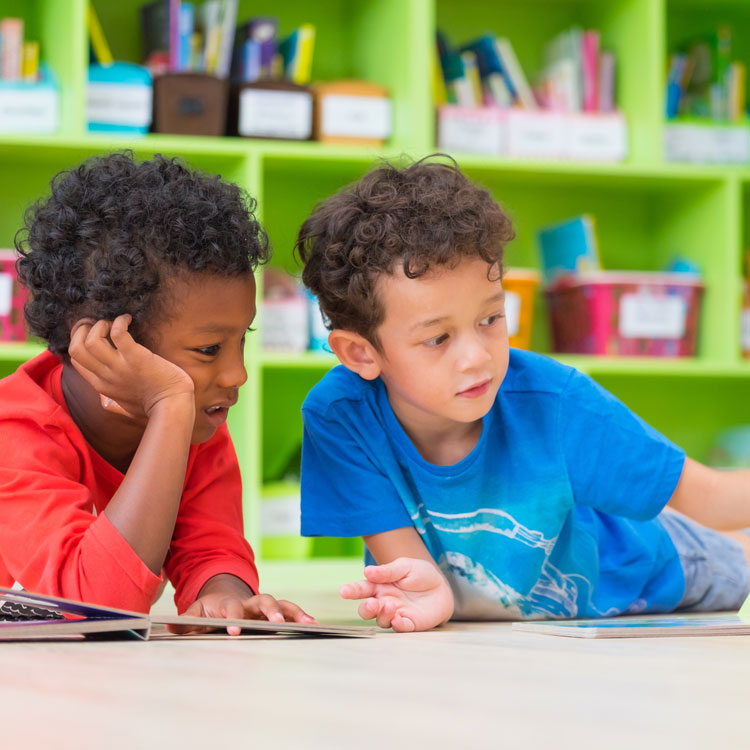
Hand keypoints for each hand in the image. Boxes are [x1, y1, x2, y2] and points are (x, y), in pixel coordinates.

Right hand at [68, 315, 194, 419]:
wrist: (172, 406)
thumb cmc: (154, 406)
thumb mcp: (125, 407)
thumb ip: (112, 402)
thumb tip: (104, 400)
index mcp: (102, 386)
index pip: (76, 361)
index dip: (80, 342)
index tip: (93, 333)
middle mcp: (106, 376)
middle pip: (76, 349)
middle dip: (82, 330)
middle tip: (99, 324)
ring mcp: (119, 367)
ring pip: (91, 340)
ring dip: (100, 326)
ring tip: (114, 323)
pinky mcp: (136, 358)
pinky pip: (118, 334)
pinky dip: (120, 322)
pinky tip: (128, 319)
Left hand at [168, 591, 317, 635]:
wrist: (223, 596)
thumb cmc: (209, 610)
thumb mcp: (195, 613)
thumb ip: (186, 620)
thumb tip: (168, 625)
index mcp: (230, 604)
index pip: (233, 610)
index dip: (234, 620)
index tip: (234, 632)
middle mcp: (251, 603)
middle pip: (264, 601)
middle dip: (272, 612)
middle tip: (278, 624)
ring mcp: (265, 607)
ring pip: (282, 605)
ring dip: (295, 613)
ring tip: (310, 624)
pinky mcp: (275, 614)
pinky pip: (292, 613)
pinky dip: (303, 617)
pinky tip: (316, 626)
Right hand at [339, 557, 453, 631]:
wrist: (442, 587)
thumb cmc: (420, 574)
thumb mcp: (405, 566)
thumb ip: (387, 571)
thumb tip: (367, 571)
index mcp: (380, 585)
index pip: (362, 589)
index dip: (352, 590)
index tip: (344, 591)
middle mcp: (384, 601)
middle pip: (367, 610)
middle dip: (366, 608)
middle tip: (371, 603)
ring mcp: (396, 613)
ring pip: (381, 620)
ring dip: (382, 615)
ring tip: (390, 605)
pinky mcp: (410, 623)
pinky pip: (401, 628)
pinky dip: (398, 624)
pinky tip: (398, 618)